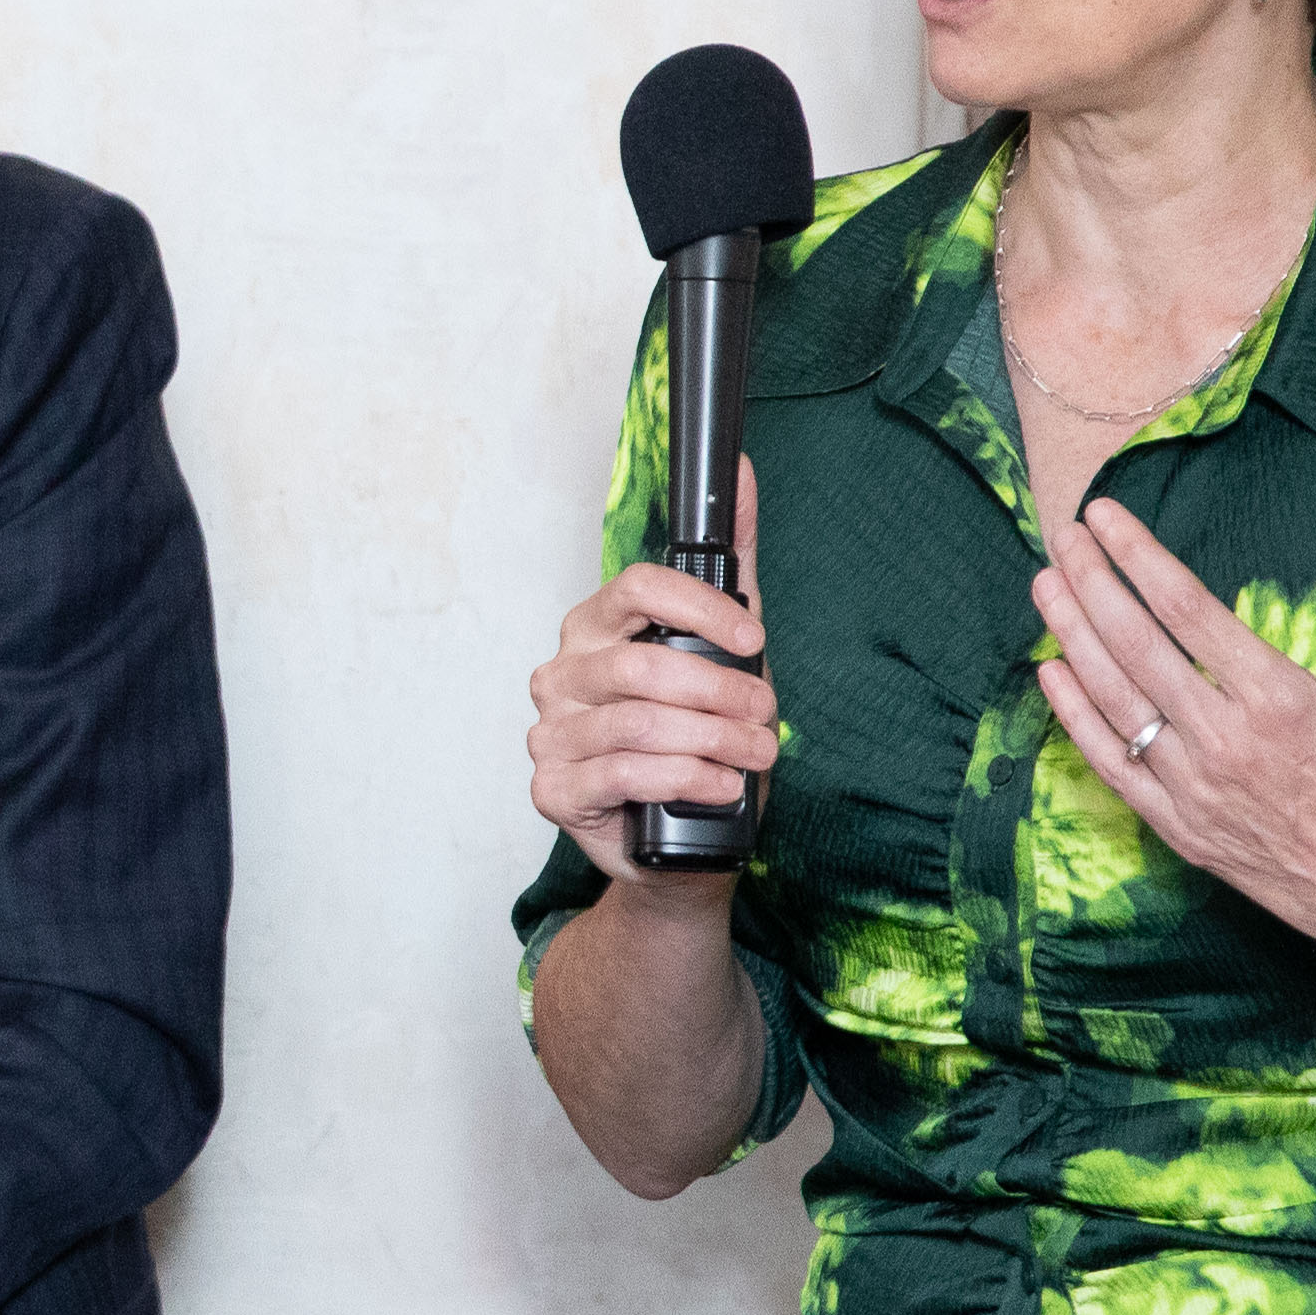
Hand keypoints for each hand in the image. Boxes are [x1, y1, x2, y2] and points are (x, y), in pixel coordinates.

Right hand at [524, 458, 772, 890]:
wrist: (684, 842)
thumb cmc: (701, 742)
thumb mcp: (728, 652)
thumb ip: (732, 566)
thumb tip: (742, 472)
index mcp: (595, 628)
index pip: (637, 588)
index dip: (703, 610)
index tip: (753, 641)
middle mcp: (562, 673)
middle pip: (643, 664)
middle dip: (722, 694)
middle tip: (765, 718)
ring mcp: (550, 733)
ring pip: (638, 722)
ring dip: (716, 742)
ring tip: (754, 757)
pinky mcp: (552, 788)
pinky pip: (624, 773)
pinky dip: (688, 779)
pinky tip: (720, 786)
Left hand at [1029, 505, 1315, 992]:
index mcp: (1283, 703)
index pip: (1187, 610)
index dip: (1138, 556)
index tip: (1103, 516)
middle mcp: (1227, 743)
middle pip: (1134, 645)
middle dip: (1092, 582)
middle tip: (1062, 532)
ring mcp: (1197, 790)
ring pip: (1114, 700)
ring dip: (1072, 636)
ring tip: (1043, 584)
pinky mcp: (1184, 830)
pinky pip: (1113, 766)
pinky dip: (1075, 718)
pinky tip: (1051, 676)